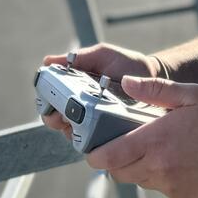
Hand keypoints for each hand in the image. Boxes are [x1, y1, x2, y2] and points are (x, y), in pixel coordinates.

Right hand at [37, 43, 158, 141]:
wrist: (151, 76)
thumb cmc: (124, 64)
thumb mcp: (101, 55)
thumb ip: (78, 58)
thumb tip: (48, 61)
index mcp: (73, 90)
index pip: (50, 101)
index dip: (46, 103)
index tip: (49, 101)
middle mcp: (80, 109)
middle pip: (56, 121)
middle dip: (54, 118)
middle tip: (63, 113)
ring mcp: (93, 124)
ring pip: (72, 134)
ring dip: (71, 129)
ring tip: (80, 120)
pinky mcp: (108, 135)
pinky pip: (95, 142)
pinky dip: (91, 138)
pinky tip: (95, 129)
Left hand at [84, 76, 197, 197]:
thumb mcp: (191, 95)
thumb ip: (155, 89)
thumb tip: (127, 82)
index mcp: (156, 141)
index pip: (109, 156)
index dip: (94, 154)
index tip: (91, 147)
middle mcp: (158, 167)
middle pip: (118, 172)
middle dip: (113, 159)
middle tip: (120, 143)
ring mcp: (169, 185)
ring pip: (137, 180)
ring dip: (135, 167)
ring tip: (152, 148)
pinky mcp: (180, 196)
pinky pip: (158, 187)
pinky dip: (158, 176)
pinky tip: (174, 160)